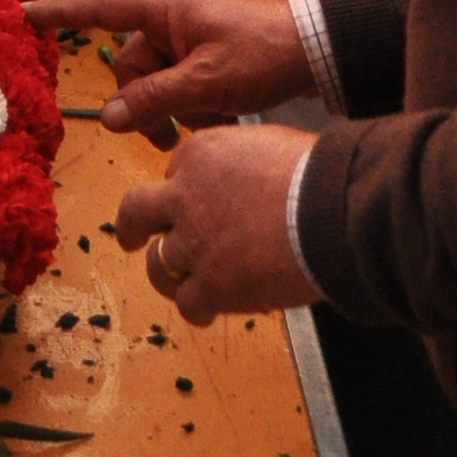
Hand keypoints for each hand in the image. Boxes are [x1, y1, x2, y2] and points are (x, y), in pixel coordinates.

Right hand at [26, 0, 311, 144]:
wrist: (319, 53)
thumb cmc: (261, 54)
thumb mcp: (205, 82)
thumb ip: (154, 99)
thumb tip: (108, 119)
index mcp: (165, 10)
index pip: (102, 9)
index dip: (62, 14)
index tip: (23, 12)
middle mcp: (172, 23)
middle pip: (133, 68)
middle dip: (149, 104)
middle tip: (173, 137)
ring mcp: (191, 43)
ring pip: (159, 86)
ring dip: (178, 112)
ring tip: (213, 126)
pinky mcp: (210, 62)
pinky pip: (183, 90)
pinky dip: (197, 110)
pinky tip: (224, 122)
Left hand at [115, 122, 320, 322]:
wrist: (326, 210)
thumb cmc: (314, 174)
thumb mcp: (270, 144)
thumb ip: (245, 162)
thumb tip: (257, 178)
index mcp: (200, 154)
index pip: (174, 174)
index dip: (185, 192)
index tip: (197, 204)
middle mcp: (185, 196)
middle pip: (137, 211)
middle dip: (130, 226)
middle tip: (130, 237)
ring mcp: (193, 244)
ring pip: (157, 264)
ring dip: (167, 274)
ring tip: (182, 283)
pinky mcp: (210, 286)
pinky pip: (188, 304)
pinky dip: (196, 309)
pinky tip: (208, 311)